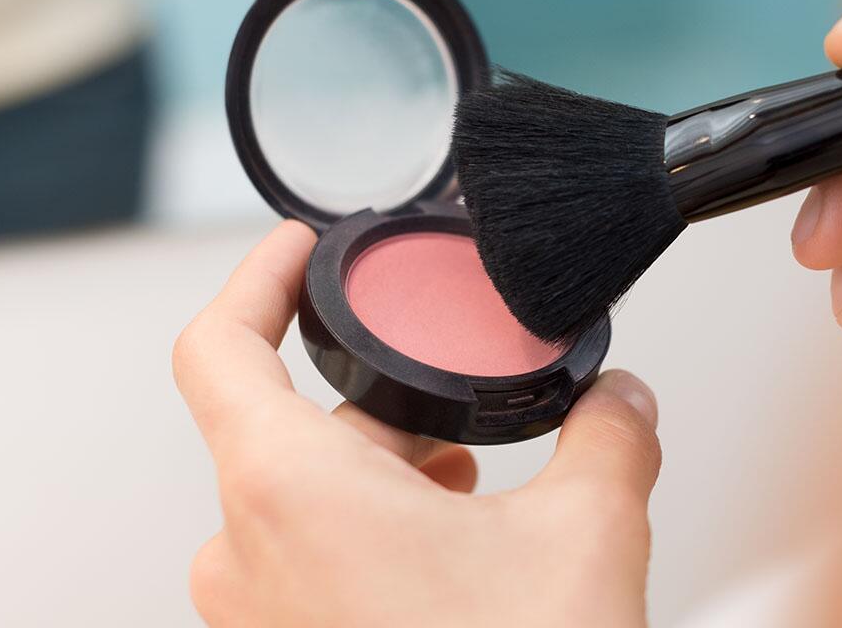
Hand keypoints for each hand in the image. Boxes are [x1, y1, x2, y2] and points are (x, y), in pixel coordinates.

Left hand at [172, 221, 661, 627]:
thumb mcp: (586, 538)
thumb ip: (609, 439)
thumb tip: (625, 402)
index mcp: (288, 490)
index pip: (217, 346)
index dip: (257, 278)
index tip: (299, 249)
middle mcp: (246, 552)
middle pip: (292, 428)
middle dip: (386, 412)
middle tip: (467, 419)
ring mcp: (256, 617)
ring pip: (307, 500)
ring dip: (386, 482)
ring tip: (475, 500)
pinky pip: (309, 563)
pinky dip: (373, 539)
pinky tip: (453, 561)